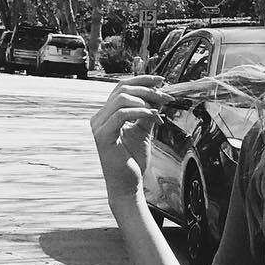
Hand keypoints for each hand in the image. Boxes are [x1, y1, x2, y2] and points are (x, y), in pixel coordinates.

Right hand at [90, 76, 170, 204]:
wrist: (128, 184)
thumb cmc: (133, 160)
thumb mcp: (144, 131)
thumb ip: (148, 113)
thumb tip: (159, 95)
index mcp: (107, 114)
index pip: (122, 87)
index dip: (142, 79)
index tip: (162, 80)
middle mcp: (99, 117)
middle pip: (121, 89)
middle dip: (147, 88)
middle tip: (166, 95)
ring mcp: (98, 126)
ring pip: (121, 99)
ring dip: (145, 100)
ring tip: (160, 110)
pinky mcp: (102, 136)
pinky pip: (121, 114)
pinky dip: (140, 112)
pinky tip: (154, 117)